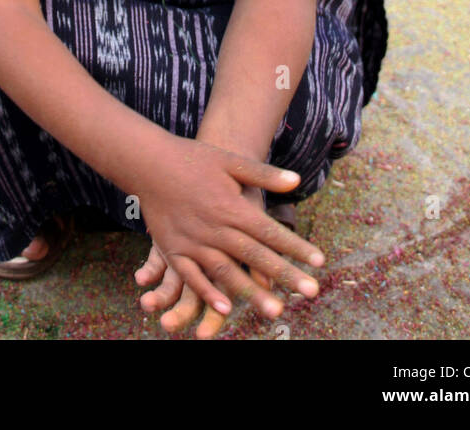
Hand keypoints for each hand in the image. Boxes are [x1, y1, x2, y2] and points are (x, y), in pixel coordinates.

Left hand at [135, 186, 280, 338]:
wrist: (214, 178)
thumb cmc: (238, 199)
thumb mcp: (249, 220)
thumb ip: (255, 254)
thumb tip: (267, 281)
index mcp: (226, 266)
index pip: (218, 303)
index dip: (212, 319)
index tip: (201, 336)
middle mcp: (204, 268)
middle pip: (191, 301)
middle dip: (179, 315)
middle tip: (166, 325)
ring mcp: (185, 258)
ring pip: (171, 287)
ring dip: (159, 297)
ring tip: (146, 304)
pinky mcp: (168, 246)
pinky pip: (156, 264)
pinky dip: (148, 271)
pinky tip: (139, 278)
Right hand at [136, 138, 323, 323]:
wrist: (149, 162)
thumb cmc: (193, 159)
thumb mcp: (230, 161)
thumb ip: (263, 174)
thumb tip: (296, 181)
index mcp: (232, 207)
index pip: (270, 232)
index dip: (296, 247)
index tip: (320, 262)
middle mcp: (215, 228)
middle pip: (255, 256)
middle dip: (285, 275)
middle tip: (311, 292)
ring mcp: (193, 242)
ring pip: (227, 272)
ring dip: (252, 292)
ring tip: (275, 310)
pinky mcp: (173, 250)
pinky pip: (193, 276)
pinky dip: (208, 293)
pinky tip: (225, 308)